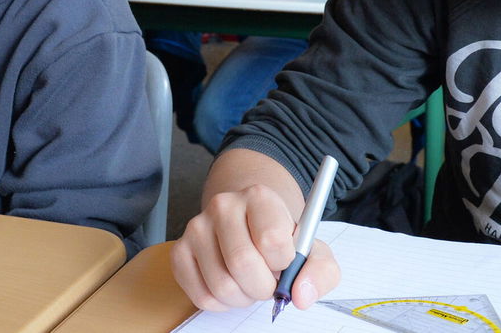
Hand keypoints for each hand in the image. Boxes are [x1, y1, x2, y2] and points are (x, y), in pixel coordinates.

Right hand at [172, 184, 340, 310]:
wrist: (249, 224)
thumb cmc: (281, 239)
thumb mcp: (311, 249)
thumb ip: (320, 271)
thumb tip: (301, 296)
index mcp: (259, 197)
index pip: (272, 240)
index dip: (284, 264)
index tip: (285, 262)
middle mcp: (223, 205)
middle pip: (243, 264)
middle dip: (263, 287)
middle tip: (269, 282)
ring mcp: (196, 227)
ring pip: (221, 285)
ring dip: (243, 297)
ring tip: (250, 283)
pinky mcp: (180, 251)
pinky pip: (202, 296)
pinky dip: (222, 303)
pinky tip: (231, 285)